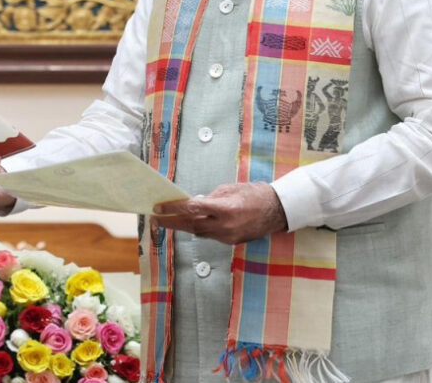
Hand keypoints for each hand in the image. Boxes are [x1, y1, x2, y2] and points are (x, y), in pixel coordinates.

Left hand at [150, 182, 288, 244]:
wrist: (277, 211)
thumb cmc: (254, 194)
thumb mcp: (229, 189)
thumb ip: (209, 199)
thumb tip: (193, 204)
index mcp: (225, 209)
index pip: (192, 209)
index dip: (172, 209)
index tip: (158, 208)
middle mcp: (225, 226)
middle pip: (190, 225)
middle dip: (170, 222)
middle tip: (154, 219)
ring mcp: (228, 237)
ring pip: (198, 233)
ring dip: (182, 227)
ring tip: (167, 221)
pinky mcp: (231, 242)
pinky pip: (209, 236)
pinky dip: (198, 229)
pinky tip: (190, 224)